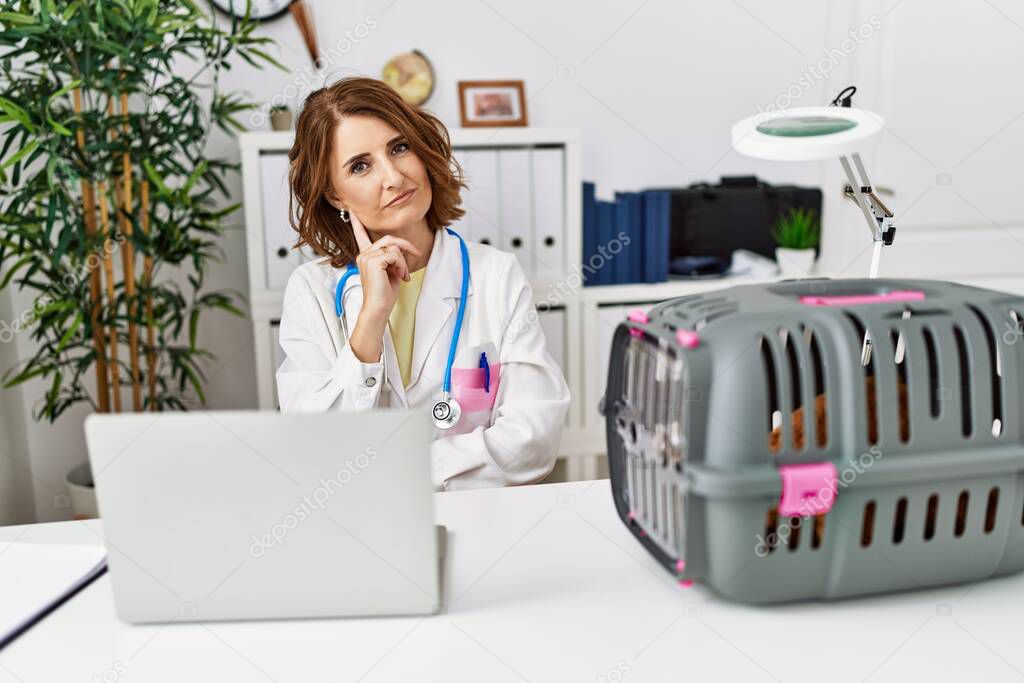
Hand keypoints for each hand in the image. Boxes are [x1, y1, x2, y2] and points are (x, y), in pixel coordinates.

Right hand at [347, 210, 422, 362]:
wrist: (379, 308)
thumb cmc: (384, 294)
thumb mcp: (391, 271)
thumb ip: (393, 257)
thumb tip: (403, 249)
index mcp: (365, 256)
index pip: (360, 235)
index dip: (357, 222)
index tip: (351, 210)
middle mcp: (363, 254)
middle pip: (389, 239)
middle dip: (405, 247)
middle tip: (414, 258)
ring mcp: (366, 257)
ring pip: (394, 247)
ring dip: (403, 261)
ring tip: (403, 275)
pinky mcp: (373, 261)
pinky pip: (395, 254)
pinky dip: (402, 265)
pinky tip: (400, 276)